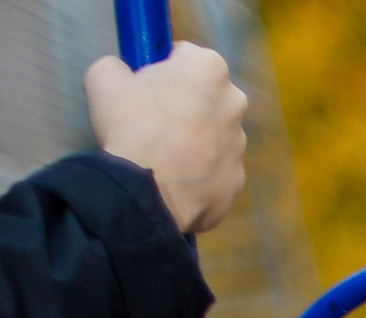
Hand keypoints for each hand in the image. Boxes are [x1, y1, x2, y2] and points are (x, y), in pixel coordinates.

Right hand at [84, 44, 247, 236]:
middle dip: (184, 104)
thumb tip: (122, 75)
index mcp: (209, 68)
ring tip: (161, 154)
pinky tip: (175, 179)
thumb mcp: (103, 77)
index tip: (147, 83)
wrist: (148, 190)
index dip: (163, 68)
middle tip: (153, 119)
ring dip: (193, 141)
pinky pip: (214, 172)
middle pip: (205, 98)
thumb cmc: (129, 125)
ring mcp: (240, 146)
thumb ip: (118, 67)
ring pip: (213, 137)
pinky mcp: (236, 182)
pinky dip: (198, 174)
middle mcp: (234, 104)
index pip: (185, 56)